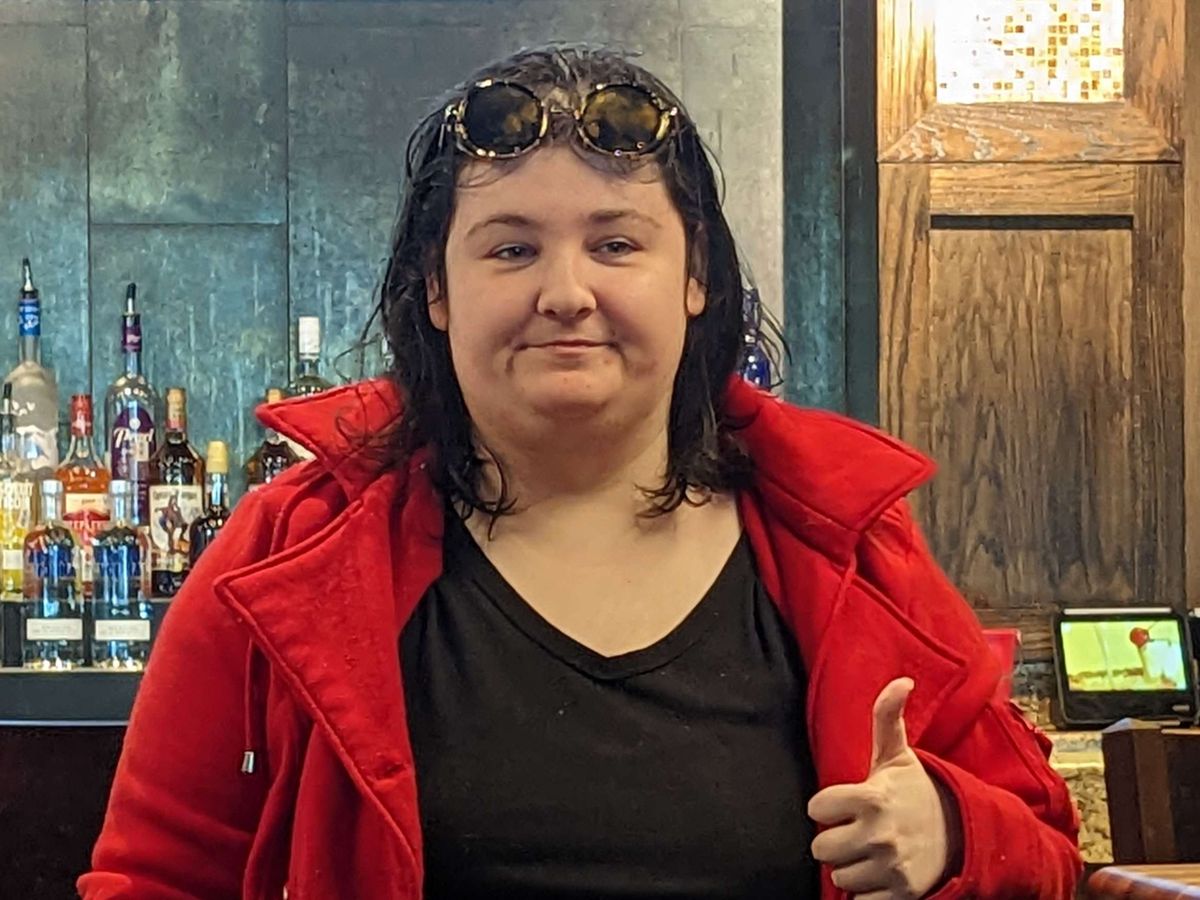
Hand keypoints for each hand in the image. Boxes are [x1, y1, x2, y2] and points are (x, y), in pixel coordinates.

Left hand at [808, 678, 960, 898]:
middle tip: (853, 830)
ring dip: (849, 866)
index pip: (817, 807)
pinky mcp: (900, 895)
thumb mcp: (898, 756)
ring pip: (838, 876)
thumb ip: (887, 717)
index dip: (827, 805)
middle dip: (833, 839)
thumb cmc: (916, 792)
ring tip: (867, 851)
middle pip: (821, 847)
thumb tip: (901, 680)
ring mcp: (890, 867)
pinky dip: (865, 892)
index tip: (841, 804)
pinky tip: (878, 873)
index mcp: (873, 798)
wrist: (961, 834)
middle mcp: (880, 834)